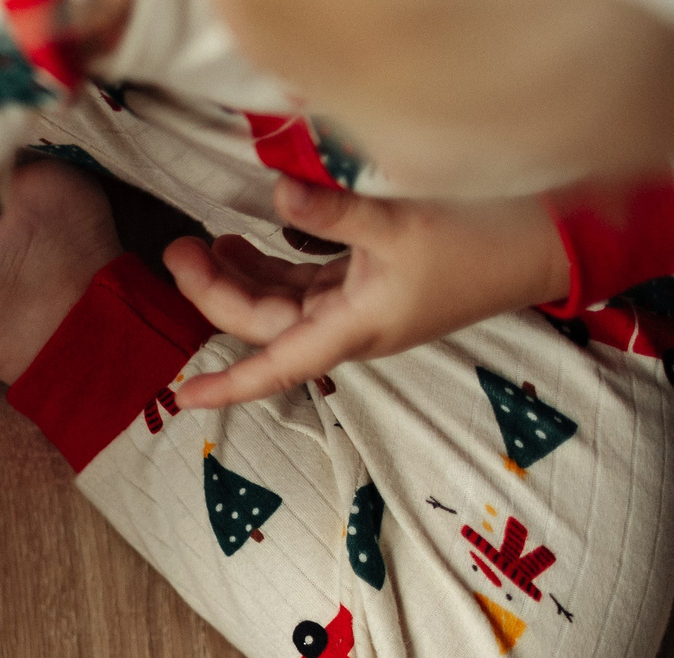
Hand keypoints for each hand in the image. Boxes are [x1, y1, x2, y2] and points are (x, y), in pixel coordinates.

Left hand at [165, 179, 569, 409]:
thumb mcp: (400, 226)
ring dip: (240, 274)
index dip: (225, 386)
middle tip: (178, 249)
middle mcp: (347, 327)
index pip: (272, 367)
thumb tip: (276, 196)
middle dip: (215, 290)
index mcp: (351, 330)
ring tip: (203, 242)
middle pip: (262, 321)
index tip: (180, 398)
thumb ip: (333, 214)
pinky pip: (304, 281)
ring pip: (279, 300)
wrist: (544, 244)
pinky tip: (252, 237)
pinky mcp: (369, 282)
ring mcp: (357, 305)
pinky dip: (273, 263)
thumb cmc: (480, 244)